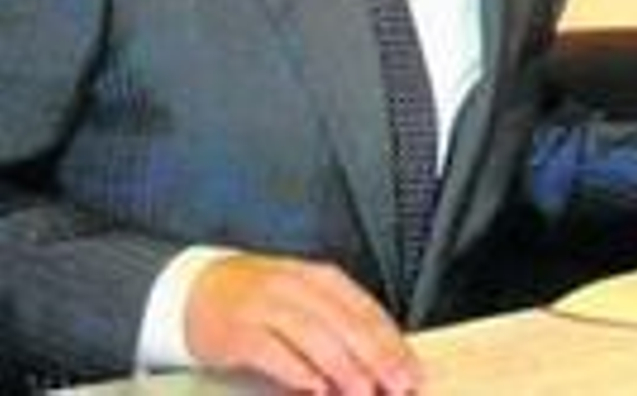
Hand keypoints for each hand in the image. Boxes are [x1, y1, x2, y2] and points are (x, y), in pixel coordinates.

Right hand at [187, 253, 421, 393]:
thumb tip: (380, 363)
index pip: (367, 311)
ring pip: (316, 336)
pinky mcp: (238, 330)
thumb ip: (339, 325)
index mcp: (322, 279)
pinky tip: (315, 388)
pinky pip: (273, 350)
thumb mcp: (305, 301)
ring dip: (344, 368)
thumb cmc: (259, 301)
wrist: (196, 290)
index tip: (412, 372)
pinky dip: (297, 370)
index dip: (393, 344)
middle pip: (347, 323)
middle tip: (398, 387)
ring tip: (363, 393)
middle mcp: (298, 287)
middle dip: (377, 359)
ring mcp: (267, 306)